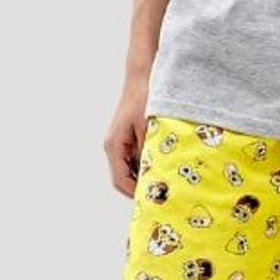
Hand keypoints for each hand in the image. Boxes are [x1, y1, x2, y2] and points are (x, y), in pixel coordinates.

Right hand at [103, 79, 151, 197]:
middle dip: (141, 188)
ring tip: (165, 183)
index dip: (136, 194)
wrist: (141, 78)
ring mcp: (120, 144)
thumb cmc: (143, 99)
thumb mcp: (149, 128)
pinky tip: (162, 166)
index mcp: (114, 146)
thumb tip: (153, 175)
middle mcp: (114, 147)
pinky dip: (146, 166)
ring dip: (144, 177)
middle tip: (162, 195)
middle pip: (124, 179)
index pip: (121, 180)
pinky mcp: (128, 139)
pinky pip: (135, 160)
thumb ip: (148, 152)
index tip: (153, 202)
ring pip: (130, 170)